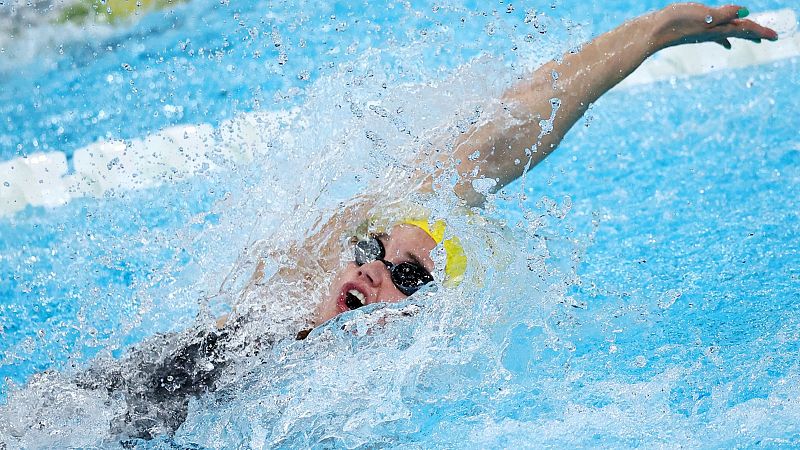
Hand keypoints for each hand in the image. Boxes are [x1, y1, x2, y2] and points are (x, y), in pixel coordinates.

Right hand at [655, 3, 778, 49]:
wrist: (653, 32)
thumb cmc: (677, 22)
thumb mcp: (703, 15)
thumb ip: (725, 13)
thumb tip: (746, 12)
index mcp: (717, 28)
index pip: (744, 29)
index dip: (760, 31)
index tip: (775, 37)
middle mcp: (713, 31)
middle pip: (740, 31)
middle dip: (755, 33)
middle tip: (770, 37)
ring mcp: (704, 32)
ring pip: (730, 33)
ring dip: (743, 34)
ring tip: (755, 38)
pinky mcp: (695, 31)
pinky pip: (716, 36)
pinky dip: (725, 39)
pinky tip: (726, 44)